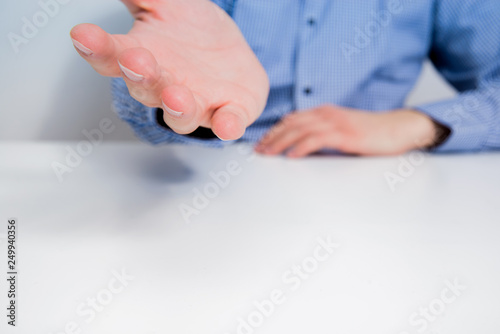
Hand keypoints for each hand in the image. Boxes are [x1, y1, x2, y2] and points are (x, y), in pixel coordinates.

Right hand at [70, 0, 268, 139]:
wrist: (232, 55)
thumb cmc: (194, 32)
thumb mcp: (168, 4)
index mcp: (143, 57)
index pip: (112, 56)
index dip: (96, 48)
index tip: (82, 35)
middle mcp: (164, 86)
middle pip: (144, 87)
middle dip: (140, 75)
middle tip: (135, 60)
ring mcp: (197, 103)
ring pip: (181, 114)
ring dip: (178, 108)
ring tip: (176, 97)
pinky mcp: (229, 112)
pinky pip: (227, 123)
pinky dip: (227, 126)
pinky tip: (226, 125)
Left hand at [256, 105, 438, 156]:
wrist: (398, 128)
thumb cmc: (371, 132)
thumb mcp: (342, 130)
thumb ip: (323, 135)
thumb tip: (303, 149)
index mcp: (325, 112)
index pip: (293, 119)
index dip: (275, 130)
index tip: (262, 142)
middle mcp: (327, 114)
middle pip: (291, 123)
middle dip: (272, 137)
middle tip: (258, 150)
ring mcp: (336, 123)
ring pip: (300, 130)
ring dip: (280, 142)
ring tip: (267, 153)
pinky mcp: (345, 135)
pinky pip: (317, 139)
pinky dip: (301, 146)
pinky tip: (291, 155)